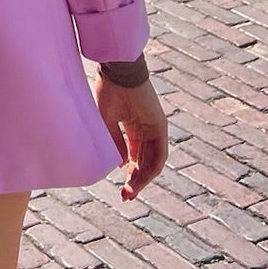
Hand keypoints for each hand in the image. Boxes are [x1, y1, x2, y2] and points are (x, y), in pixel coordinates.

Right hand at [95, 70, 168, 200]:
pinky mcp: (160, 127)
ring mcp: (155, 129)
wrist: (118, 71)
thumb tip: (118, 165)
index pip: (133, 157)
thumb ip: (114, 142)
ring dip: (143, 179)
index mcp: (132, 127)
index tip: (121, 190)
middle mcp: (145, 130)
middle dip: (135, 182)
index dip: (128, 175)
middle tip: (125, 197)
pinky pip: (159, 154)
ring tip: (130, 192)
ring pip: (152, 162)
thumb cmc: (109, 90)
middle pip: (144, 163)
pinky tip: (140, 179)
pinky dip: (152, 168)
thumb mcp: (107, 121)